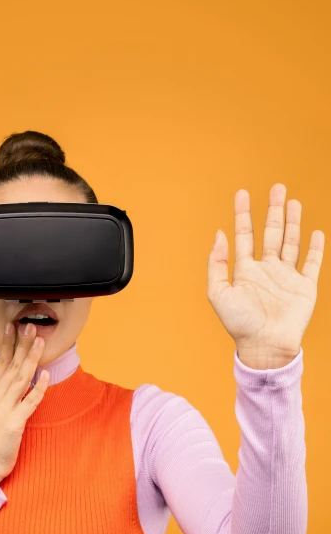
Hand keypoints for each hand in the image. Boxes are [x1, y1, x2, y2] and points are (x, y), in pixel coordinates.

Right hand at [0, 323, 48, 483]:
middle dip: (21, 345)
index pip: (1, 363)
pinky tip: (46, 375)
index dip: (8, 344)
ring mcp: (4, 409)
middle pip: (11, 366)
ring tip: (40, 342)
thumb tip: (12, 368)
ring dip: (31, 359)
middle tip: (30, 326)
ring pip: (20, 379)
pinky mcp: (14, 422)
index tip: (13, 326)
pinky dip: (38, 388)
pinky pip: (29, 402)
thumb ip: (2, 388)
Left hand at [207, 183, 324, 356]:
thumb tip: (219, 234)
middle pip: (271, 233)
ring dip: (293, 222)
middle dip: (273, 210)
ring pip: (291, 242)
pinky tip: (315, 231)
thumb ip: (217, 263)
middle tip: (277, 187)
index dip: (243, 214)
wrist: (265, 346)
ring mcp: (286, 277)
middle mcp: (266, 270)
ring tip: (293, 201)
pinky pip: (311, 263)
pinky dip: (314, 247)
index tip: (242, 193)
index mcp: (245, 271)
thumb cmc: (239, 324)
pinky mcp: (304, 287)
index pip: (244, 235)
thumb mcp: (218, 293)